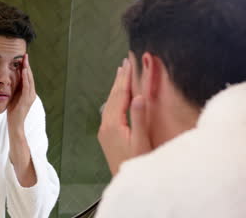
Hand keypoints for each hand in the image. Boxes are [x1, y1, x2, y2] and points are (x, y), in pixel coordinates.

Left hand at [7, 54, 35, 131]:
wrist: (15, 125)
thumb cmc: (13, 112)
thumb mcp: (13, 97)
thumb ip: (14, 89)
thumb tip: (10, 80)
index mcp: (28, 92)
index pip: (27, 77)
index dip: (25, 67)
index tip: (22, 58)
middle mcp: (31, 93)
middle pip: (30, 76)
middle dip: (27, 65)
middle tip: (25, 55)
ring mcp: (30, 96)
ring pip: (30, 80)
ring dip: (27, 69)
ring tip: (25, 60)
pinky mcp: (27, 100)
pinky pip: (27, 86)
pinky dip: (26, 78)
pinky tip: (23, 71)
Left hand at [98, 58, 151, 175]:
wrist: (125, 182)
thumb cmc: (136, 163)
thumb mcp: (141, 141)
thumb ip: (140, 118)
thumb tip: (139, 96)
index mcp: (113, 124)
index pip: (121, 95)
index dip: (126, 78)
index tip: (129, 63)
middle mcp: (105, 125)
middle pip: (113, 96)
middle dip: (120, 79)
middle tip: (124, 62)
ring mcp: (104, 130)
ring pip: (110, 103)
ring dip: (116, 87)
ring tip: (120, 74)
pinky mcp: (106, 135)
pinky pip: (110, 110)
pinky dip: (115, 99)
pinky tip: (118, 97)